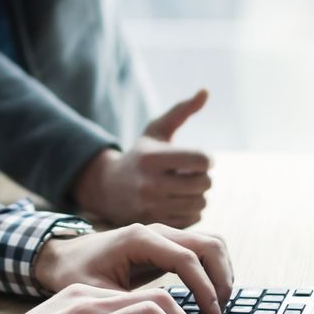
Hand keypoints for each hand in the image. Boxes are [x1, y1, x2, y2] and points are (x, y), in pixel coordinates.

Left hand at [34, 221, 232, 313]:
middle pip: (209, 244)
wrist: (63, 256)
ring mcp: (164, 235)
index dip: (204, 288)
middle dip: (221, 279)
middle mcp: (156, 231)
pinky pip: (202, 250)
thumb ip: (127, 307)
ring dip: (222, 273)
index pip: (186, 258)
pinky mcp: (167, 244)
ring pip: (211, 244)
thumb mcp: (95, 294)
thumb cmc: (74, 274)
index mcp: (139, 240)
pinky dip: (213, 270)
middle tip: (219, 312)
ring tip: (218, 305)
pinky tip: (209, 296)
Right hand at [71, 90, 212, 226]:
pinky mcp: (155, 223)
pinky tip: (177, 202)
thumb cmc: (140, 155)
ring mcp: (151, 207)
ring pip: (201, 204)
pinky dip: (191, 211)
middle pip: (205, 184)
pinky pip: (193, 219)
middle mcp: (150, 183)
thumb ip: (182, 110)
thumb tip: (206, 90)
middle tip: (191, 174)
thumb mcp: (156, 130)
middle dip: (203, 177)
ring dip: (198, 195)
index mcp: (152, 158)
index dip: (206, 159)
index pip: (202, 160)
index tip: (197, 159)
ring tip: (184, 188)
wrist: (107, 188)